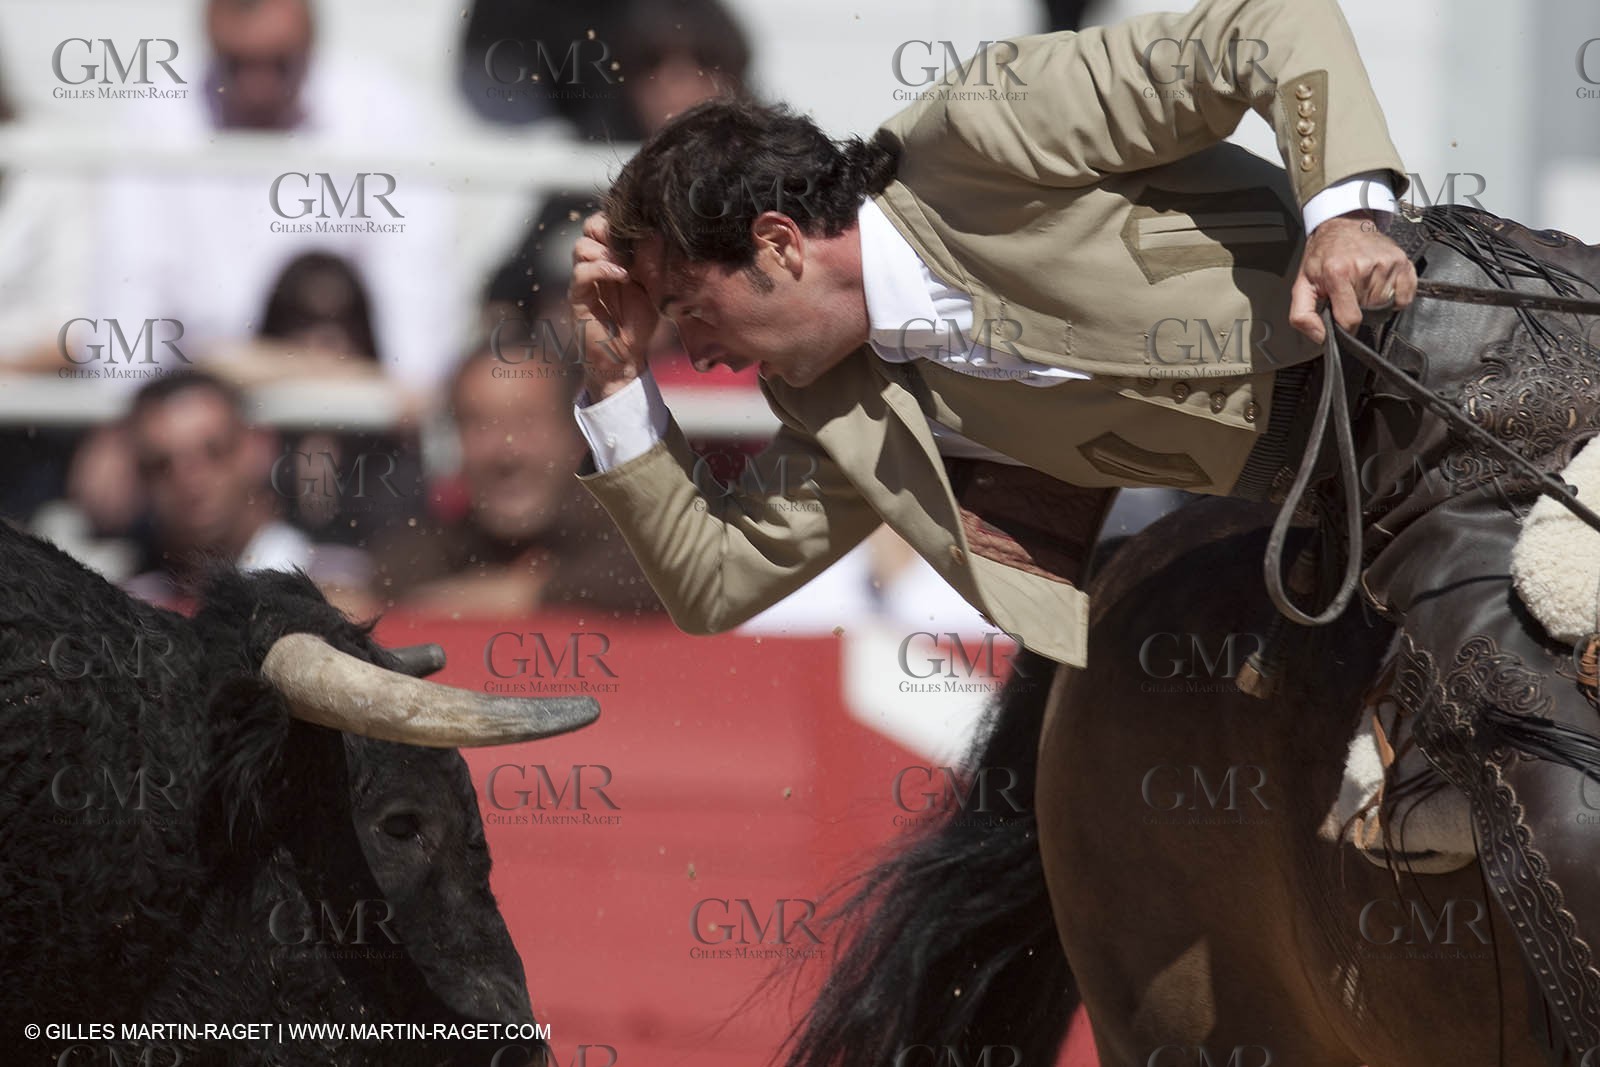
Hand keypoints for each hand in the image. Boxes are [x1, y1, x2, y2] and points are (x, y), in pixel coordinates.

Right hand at [569, 213, 657, 399]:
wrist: (626, 357)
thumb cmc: (639, 323)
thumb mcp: (653, 286)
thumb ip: (651, 261)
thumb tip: (657, 231)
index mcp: (611, 256)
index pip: (605, 222)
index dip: (618, 220)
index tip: (640, 228)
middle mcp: (595, 264)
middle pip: (590, 226)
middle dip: (608, 228)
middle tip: (629, 243)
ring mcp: (584, 280)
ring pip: (581, 246)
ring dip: (605, 250)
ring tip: (627, 266)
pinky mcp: (578, 298)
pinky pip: (581, 273)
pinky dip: (601, 268)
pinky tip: (622, 276)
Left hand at [1289, 211, 1416, 343]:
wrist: (1343, 226)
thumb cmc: (1323, 257)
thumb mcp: (1302, 284)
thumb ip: (1302, 315)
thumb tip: (1321, 338)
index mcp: (1338, 273)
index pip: (1350, 318)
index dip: (1346, 327)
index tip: (1342, 319)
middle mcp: (1365, 266)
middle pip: (1369, 312)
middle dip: (1358, 309)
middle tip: (1349, 292)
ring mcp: (1387, 263)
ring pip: (1386, 305)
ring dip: (1374, 302)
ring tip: (1362, 285)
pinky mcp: (1403, 261)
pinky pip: (1405, 296)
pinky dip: (1394, 297)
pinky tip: (1380, 285)